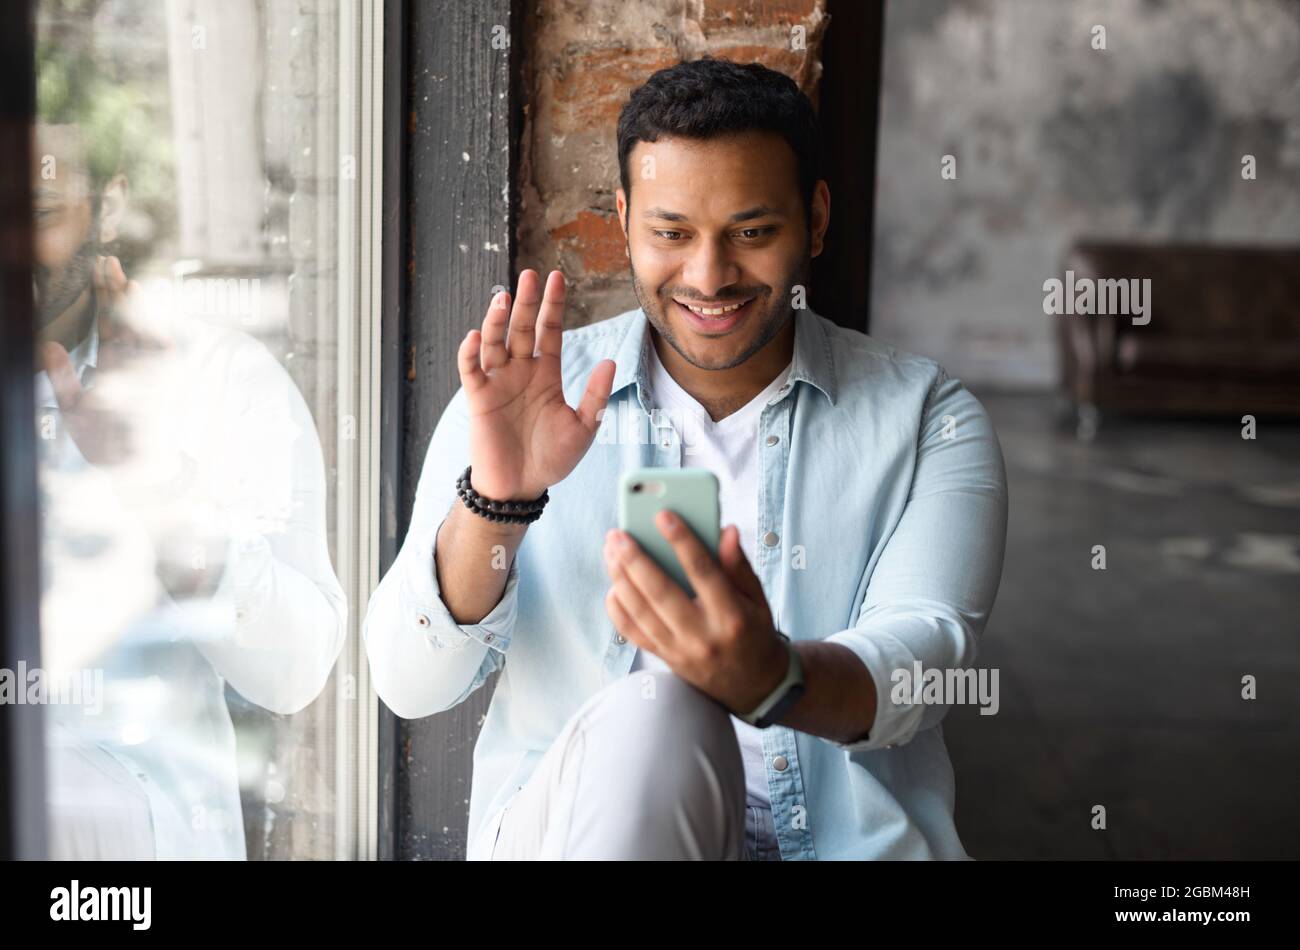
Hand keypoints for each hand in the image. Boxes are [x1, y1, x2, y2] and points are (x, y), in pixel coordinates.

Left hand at [40, 255, 176, 470]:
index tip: (98, 268)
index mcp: (111, 364)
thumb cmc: (104, 442)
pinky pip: (158, 360)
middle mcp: (130, 365)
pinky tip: (147, 321)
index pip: (107, 322)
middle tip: (108, 261)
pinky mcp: (160, 390)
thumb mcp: (73, 408)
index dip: (103, 296)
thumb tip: (48, 344)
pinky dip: (153, 340)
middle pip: (124, 320)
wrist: (131, 472)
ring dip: (136, 310)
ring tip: (128, 284)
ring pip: (142, 334)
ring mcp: (146, 376)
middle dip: (117, 291)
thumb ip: (62, 377)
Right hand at [457, 269, 615, 501]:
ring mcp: (498, 382)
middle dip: (527, 302)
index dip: (553, 305)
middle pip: (523, 328)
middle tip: (530, 275)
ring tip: (503, 298)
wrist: (521, 487)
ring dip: (496, 320)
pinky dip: (470, 352)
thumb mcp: (583, 427)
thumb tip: (610, 361)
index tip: (557, 278)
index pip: (550, 331)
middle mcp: (520, 372)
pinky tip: (476, 335)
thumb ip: (596, 395)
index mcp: (545, 374)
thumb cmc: (551, 459)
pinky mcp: (479, 398)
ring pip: (495, 342)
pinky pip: (471, 370)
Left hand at [602, 514, 788, 714]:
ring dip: (620, 578)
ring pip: (640, 611)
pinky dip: (617, 608)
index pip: (703, 572)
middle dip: (635, 560)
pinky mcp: (664, 659)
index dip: (682, 541)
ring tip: (610, 551)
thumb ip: (739, 565)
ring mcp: (679, 651)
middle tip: (618, 534)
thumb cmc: (754, 632)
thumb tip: (727, 529)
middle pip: (660, 592)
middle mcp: (702, 636)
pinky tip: (613, 584)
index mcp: (731, 616)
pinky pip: (632, 633)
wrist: (752, 685)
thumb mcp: (758, 599)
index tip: (663, 516)